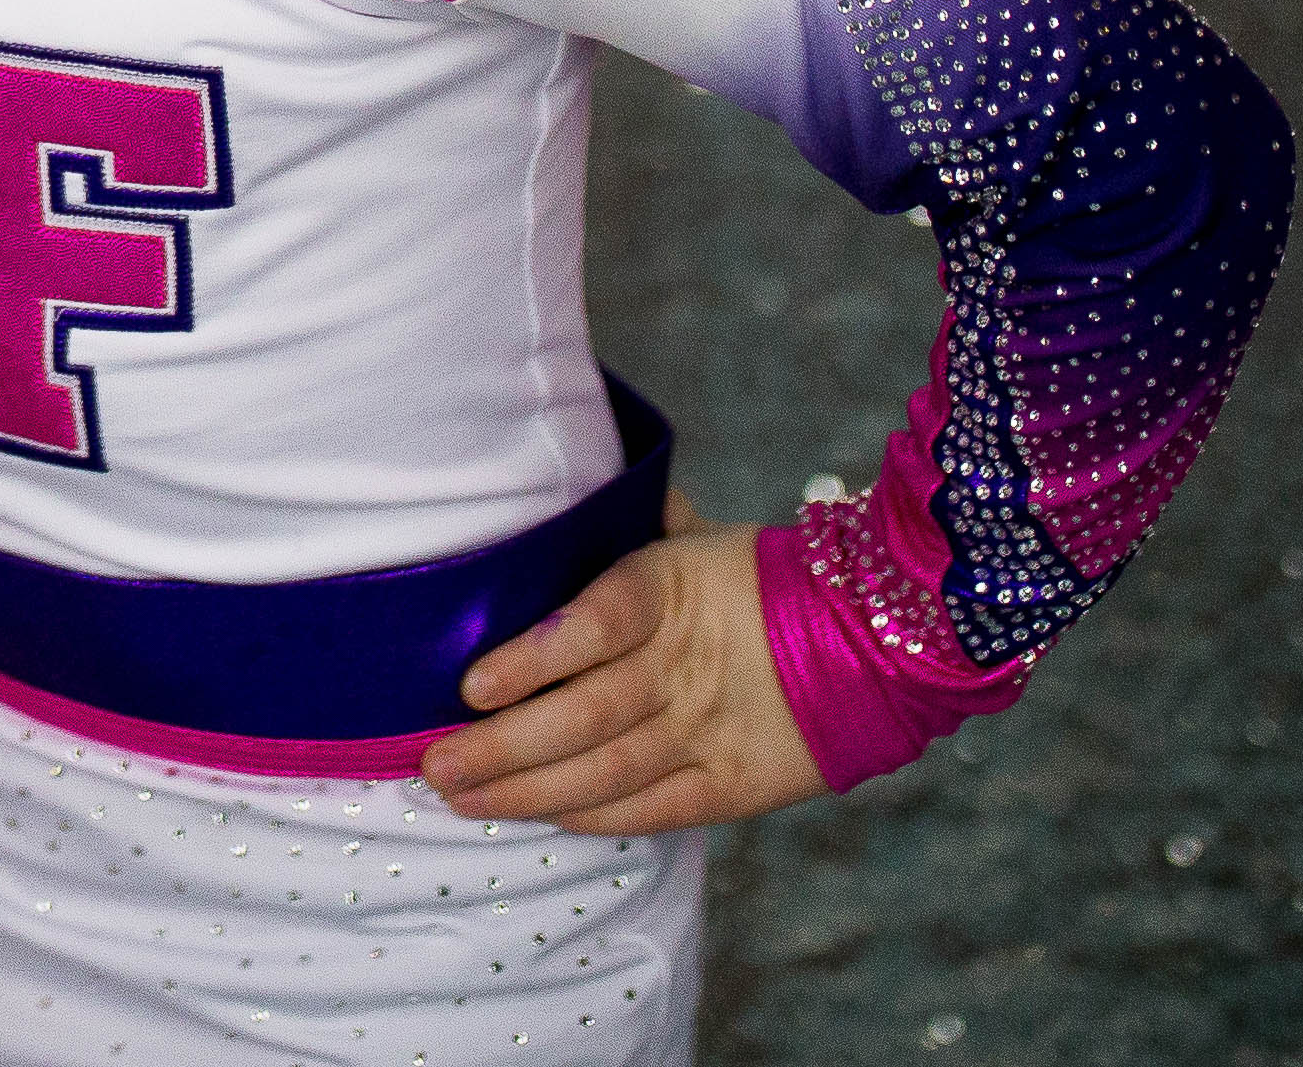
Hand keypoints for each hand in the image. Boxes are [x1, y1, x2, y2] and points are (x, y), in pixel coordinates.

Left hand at [415, 493, 833, 832]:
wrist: (869, 639)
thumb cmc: (749, 579)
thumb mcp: (693, 536)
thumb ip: (626, 523)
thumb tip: (556, 489)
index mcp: (672, 588)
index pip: (596, 622)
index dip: (532, 656)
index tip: (470, 685)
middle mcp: (687, 664)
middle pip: (584, 713)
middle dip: (500, 746)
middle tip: (433, 762)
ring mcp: (711, 728)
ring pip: (607, 769)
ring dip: (526, 789)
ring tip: (460, 796)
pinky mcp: (735, 783)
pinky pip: (654, 808)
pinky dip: (593, 814)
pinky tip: (539, 814)